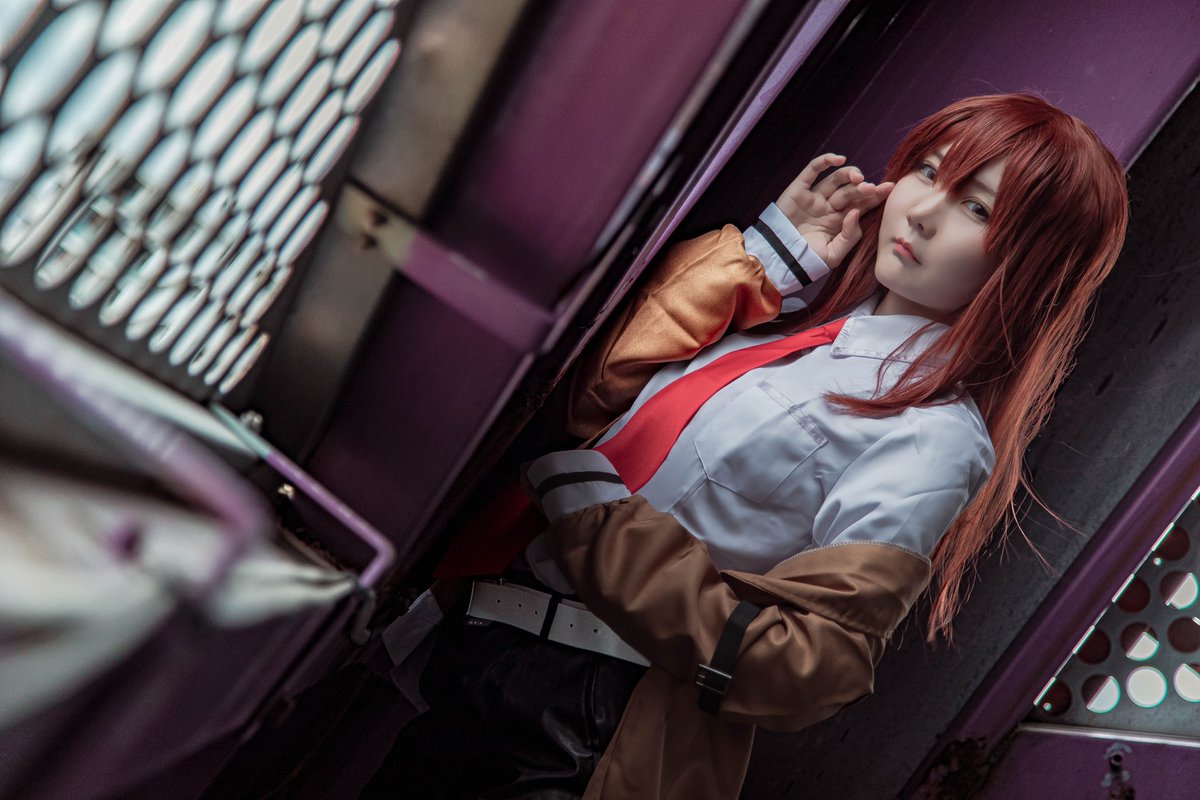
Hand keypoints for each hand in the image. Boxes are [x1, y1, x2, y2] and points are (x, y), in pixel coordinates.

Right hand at [775, 153, 893, 268]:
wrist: (780, 259)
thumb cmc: (807, 259)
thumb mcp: (834, 255)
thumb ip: (849, 236)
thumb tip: (856, 213)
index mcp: (840, 222)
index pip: (861, 205)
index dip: (875, 196)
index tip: (889, 188)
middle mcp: (829, 207)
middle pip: (851, 192)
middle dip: (863, 189)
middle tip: (872, 188)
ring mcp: (814, 198)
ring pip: (835, 180)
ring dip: (849, 175)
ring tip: (858, 178)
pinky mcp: (799, 190)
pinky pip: (812, 171)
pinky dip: (825, 162)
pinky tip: (840, 160)